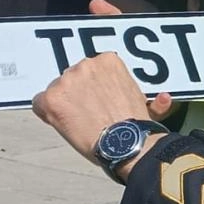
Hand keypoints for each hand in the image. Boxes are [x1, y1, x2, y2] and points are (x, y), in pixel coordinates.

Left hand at [32, 53, 165, 177]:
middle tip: (90, 113)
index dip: (92, 87)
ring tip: (80, 122)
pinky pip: (38, 103)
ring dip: (64, 104)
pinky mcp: (53, 97)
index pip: (90, 69)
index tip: (98, 100)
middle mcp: (85, 64)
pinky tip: (63, 125)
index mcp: (108, 61)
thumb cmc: (136, 127)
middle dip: (77, 93)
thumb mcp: (145, 104)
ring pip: (56, 90)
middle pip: (71, 77)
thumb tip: (164, 98)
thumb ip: (149, 98)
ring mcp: (67, 80)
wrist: (125, 143)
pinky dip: (47, 115)